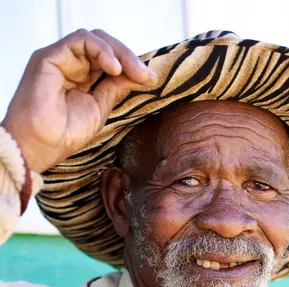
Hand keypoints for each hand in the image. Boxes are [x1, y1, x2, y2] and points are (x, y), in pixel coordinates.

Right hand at [1, 29, 156, 173]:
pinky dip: (102, 51)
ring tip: (135, 72)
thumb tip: (139, 75)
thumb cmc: (63, 134)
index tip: (151, 81)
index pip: (107, 61)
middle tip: (148, 76)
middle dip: (129, 59)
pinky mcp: (50, 56)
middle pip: (103, 48)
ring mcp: (59, 59)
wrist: (40, 146)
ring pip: (94, 41)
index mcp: (79, 78)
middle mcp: (69, 65)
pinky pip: (81, 40)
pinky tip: (114, 68)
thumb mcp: (99, 108)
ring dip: (120, 54)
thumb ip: (114, 88)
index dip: (130, 67)